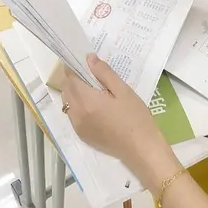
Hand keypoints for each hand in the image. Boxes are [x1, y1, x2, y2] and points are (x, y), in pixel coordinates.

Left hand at [62, 54, 180, 190]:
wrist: (141, 149)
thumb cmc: (135, 117)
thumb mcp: (123, 91)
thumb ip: (104, 73)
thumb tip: (89, 59)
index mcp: (86, 100)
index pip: (70, 78)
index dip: (73, 67)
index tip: (82, 60)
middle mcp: (76, 113)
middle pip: (66, 90)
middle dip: (73, 79)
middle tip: (90, 74)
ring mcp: (77, 126)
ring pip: (68, 103)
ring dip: (74, 93)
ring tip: (93, 89)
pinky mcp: (82, 135)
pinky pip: (73, 115)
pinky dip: (78, 106)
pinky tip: (94, 106)